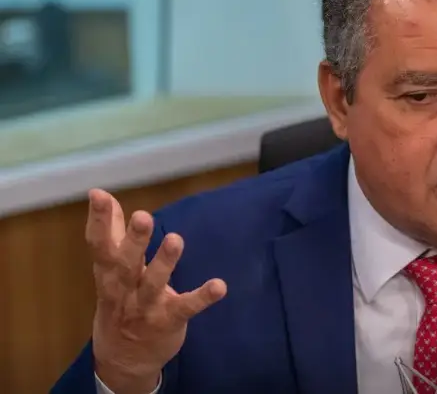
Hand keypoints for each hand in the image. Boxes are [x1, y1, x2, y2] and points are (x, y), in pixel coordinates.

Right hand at [87, 189, 226, 393]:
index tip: (100, 196)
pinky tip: (219, 286)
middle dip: (134, 241)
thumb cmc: (119, 303)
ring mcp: (146, 307)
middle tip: (143, 216)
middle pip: (125, 264)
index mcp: (108, 274)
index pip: (100, 246)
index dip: (99, 221)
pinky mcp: (169, 320)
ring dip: (165, 263)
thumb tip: (100, 193)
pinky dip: (202, 297)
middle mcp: (124, 290)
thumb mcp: (110, 271)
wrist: (124, 360)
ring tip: (175, 239)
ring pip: (154, 284)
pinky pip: (186, 308)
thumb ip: (112, 232)